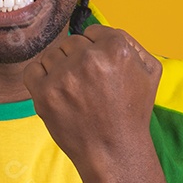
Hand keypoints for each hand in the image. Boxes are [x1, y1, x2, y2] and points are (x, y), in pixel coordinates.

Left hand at [23, 25, 160, 177]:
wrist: (114, 151)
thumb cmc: (132, 112)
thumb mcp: (150, 71)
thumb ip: (131, 43)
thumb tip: (103, 31)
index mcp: (116, 48)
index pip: (93, 31)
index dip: (96, 50)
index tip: (99, 70)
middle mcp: (89, 58)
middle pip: (71, 42)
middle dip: (77, 60)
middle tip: (88, 85)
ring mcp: (64, 76)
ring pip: (51, 55)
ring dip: (59, 70)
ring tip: (75, 93)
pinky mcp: (45, 93)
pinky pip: (32, 70)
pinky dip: (39, 79)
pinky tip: (55, 92)